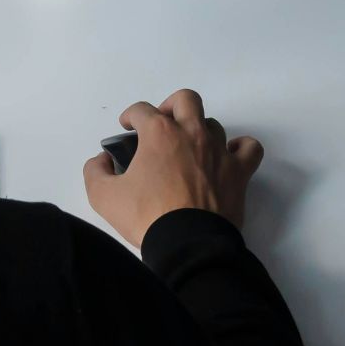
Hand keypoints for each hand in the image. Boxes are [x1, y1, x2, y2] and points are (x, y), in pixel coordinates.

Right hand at [83, 88, 263, 246]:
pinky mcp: (239, 173)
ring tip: (189, 149)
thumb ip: (95, 171)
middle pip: (185, 100)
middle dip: (170, 106)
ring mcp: (219, 152)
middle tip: (161, 126)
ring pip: (213, 124)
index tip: (126, 128)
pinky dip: (239, 148)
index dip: (129, 116)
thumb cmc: (146, 216)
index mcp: (159, 133)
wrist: (187, 245)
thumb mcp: (103, 196)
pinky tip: (227, 157)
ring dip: (199, 131)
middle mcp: (192, 134)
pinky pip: (249, 148)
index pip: (141, 110)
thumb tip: (102, 160)